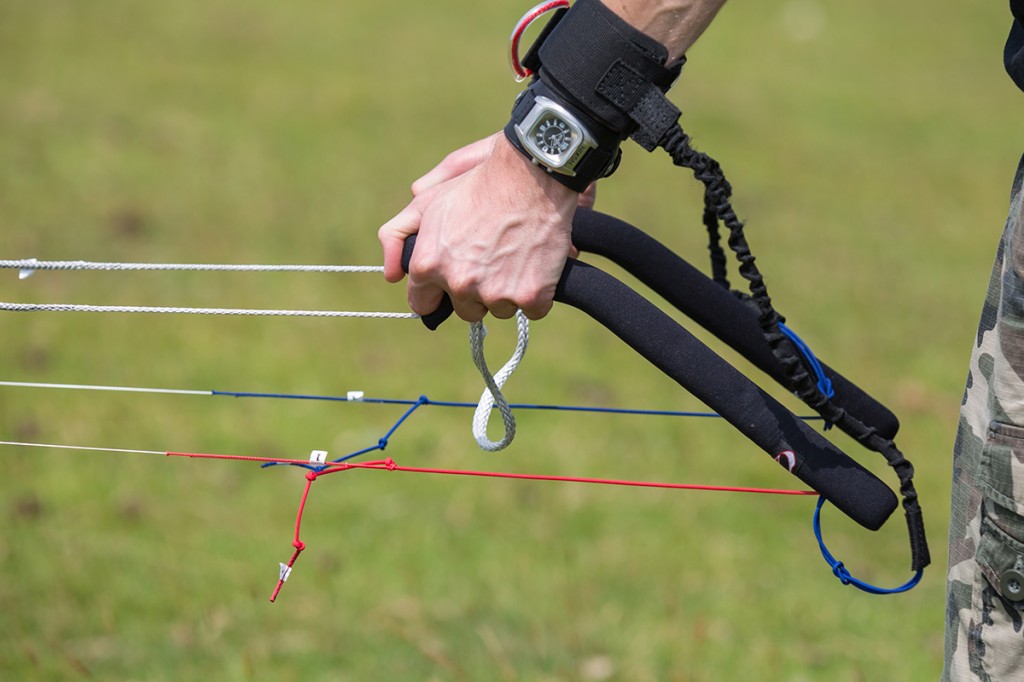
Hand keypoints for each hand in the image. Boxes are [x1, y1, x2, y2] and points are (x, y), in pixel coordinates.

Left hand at [379, 132, 582, 321]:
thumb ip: (398, 236)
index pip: (423, 304)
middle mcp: (459, 284)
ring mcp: (496, 294)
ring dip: (508, 291)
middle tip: (493, 259)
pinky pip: (533, 311)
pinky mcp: (531, 296)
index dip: (439, 292)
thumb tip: (391, 276)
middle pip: (467, 310)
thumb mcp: (428, 203)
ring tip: (516, 256)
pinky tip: (539, 265)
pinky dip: (538, 293)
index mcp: (429, 266)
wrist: (530, 175)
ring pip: (500, 310)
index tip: (454, 281)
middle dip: (477, 291)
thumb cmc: (478, 184)